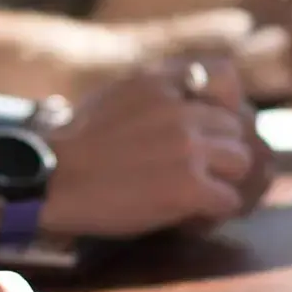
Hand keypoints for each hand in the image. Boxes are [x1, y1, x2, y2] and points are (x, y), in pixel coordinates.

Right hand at [37, 60, 270, 238]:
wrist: (52, 180)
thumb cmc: (73, 144)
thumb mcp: (113, 94)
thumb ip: (153, 91)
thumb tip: (183, 99)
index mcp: (160, 82)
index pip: (223, 75)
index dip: (223, 103)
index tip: (208, 126)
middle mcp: (181, 109)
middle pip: (234, 128)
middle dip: (220, 150)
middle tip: (199, 172)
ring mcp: (188, 148)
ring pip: (240, 163)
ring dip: (221, 181)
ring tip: (195, 195)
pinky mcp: (189, 188)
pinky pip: (229, 200)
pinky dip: (213, 212)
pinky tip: (189, 216)